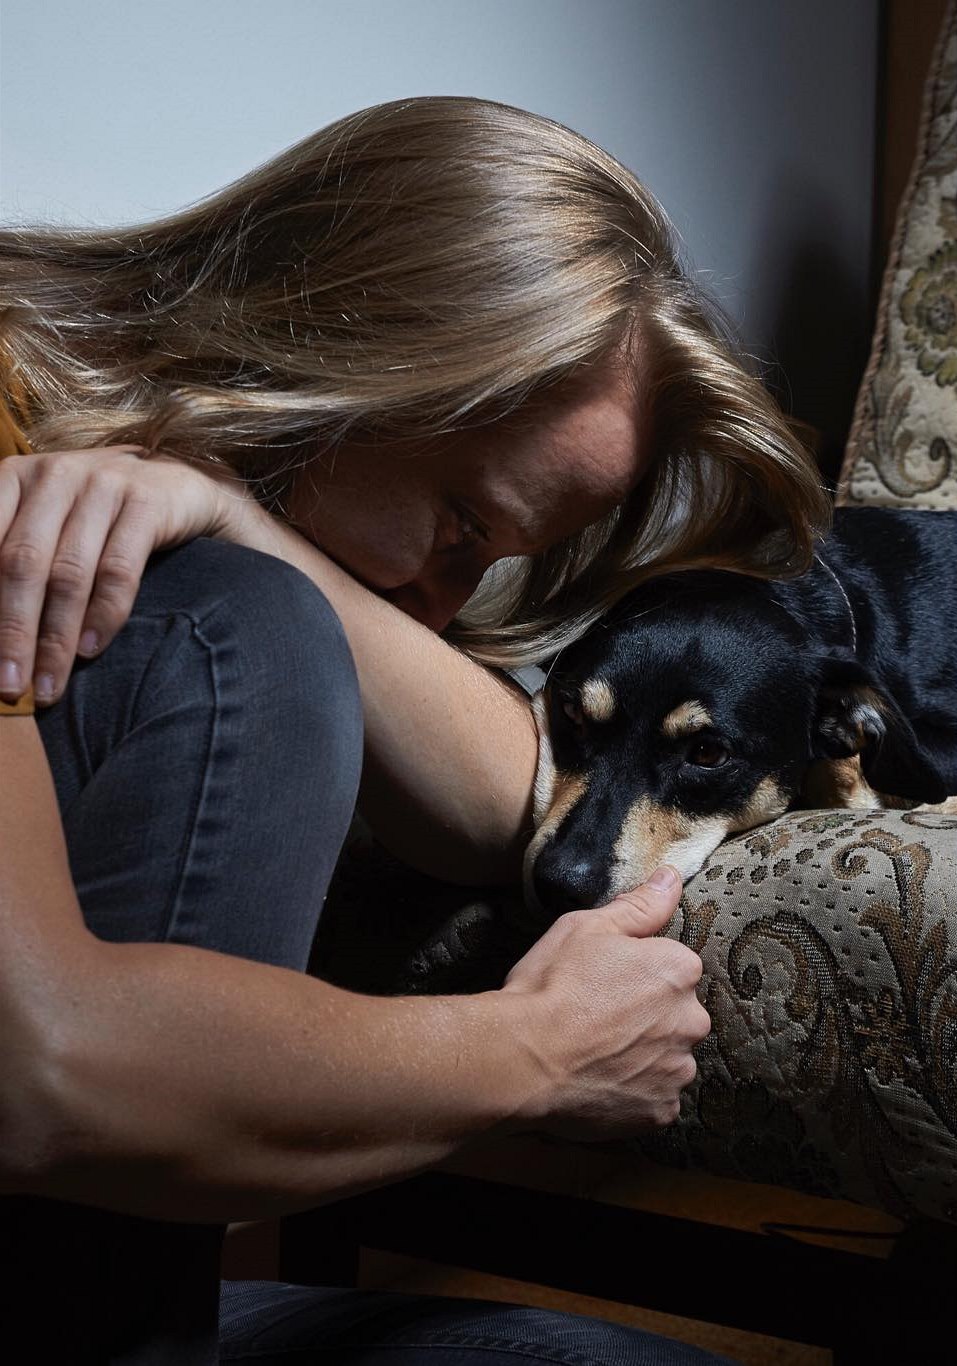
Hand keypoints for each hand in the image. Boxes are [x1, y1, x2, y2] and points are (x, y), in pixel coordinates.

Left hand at [0, 447, 245, 704]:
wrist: (177, 488)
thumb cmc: (96, 519)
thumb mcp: (45, 525)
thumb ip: (10, 559)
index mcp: (14, 477)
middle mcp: (54, 475)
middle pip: (21, 564)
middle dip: (13, 632)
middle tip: (10, 688)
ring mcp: (103, 484)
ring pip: (69, 573)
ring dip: (56, 639)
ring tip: (50, 685)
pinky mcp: (146, 502)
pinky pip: (119, 569)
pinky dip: (104, 615)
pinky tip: (91, 650)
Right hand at [501, 866, 709, 1135]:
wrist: (522, 1059)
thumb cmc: (552, 986)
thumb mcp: (588, 927)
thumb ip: (640, 905)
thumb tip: (672, 877)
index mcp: (679, 969)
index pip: (670, 966)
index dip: (632, 972)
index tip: (600, 981)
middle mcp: (691, 1020)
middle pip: (674, 1013)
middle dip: (645, 1015)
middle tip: (595, 1018)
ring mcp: (678, 1070)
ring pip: (666, 1056)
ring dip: (641, 1055)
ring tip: (594, 1053)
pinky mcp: (661, 1112)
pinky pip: (654, 1097)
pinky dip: (633, 1091)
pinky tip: (599, 1080)